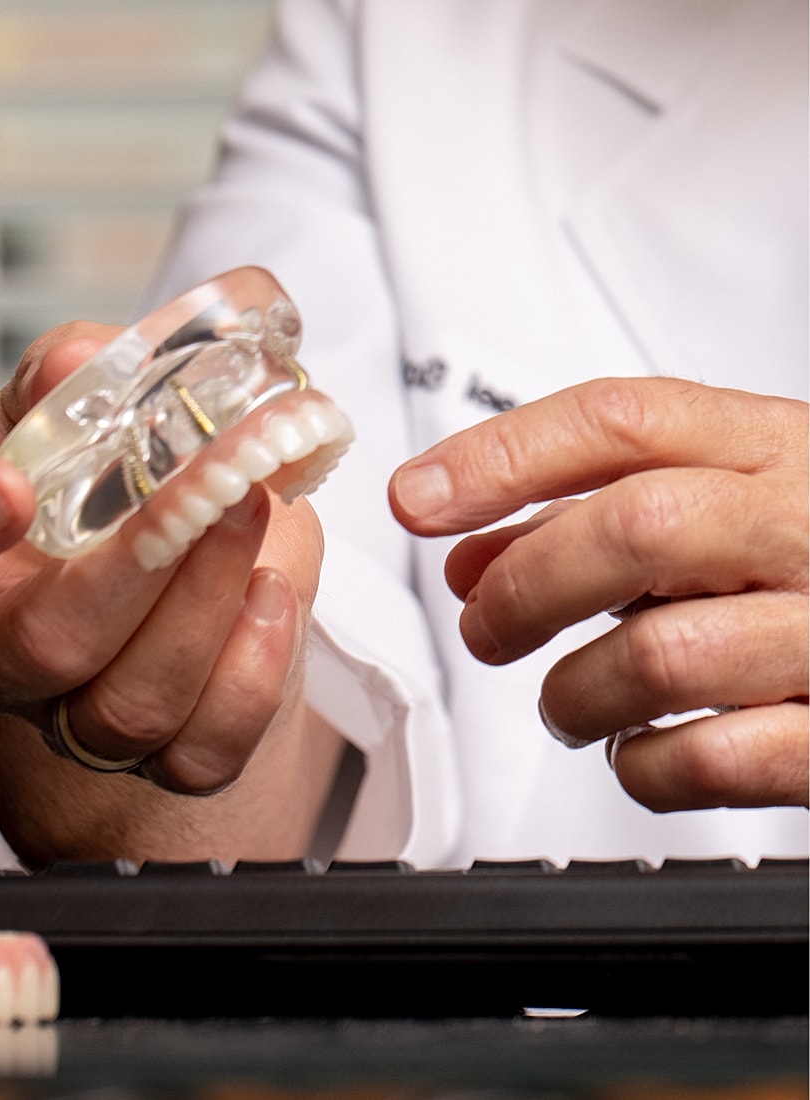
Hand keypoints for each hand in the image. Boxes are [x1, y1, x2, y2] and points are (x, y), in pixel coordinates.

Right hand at [0, 323, 336, 861]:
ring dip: (206, 604)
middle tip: (209, 486)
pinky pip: (203, 751)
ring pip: (129, 707)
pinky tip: (273, 594)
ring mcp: (84, 715)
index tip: (8, 486)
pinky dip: (253, 670)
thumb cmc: (133, 477)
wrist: (209, 555)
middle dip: (135, 564)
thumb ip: (90, 372)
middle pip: (40, 647)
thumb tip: (81, 362)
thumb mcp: (101, 404)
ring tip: (252, 513)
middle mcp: (8, 652)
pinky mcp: (168, 758)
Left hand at [389, 377, 808, 811]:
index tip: (416, 498)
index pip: (619, 421)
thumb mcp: (728, 500)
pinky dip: (640, 766)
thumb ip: (596, 515)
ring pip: (657, 657)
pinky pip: (708, 759)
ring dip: (571, 693)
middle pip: (631, 529)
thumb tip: (468, 552)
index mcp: (778, 448)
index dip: (500, 457)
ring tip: (564, 702)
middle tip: (483, 626)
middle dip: (524, 586)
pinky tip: (637, 750)